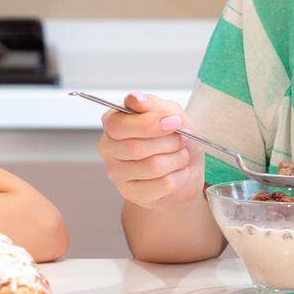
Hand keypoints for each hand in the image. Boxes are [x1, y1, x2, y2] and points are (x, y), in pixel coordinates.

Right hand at [96, 93, 203, 209]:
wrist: (185, 168)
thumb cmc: (173, 138)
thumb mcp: (169, 112)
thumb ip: (151, 105)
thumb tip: (134, 98)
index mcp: (112, 123)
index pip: (119, 125)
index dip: (149, 124)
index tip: (174, 122)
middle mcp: (108, 148)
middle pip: (136, 148)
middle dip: (169, 142)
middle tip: (182, 140)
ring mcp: (117, 174)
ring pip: (152, 166)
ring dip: (177, 159)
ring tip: (181, 156)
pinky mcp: (132, 194)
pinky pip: (163, 185)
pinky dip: (180, 176)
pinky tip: (179, 172)